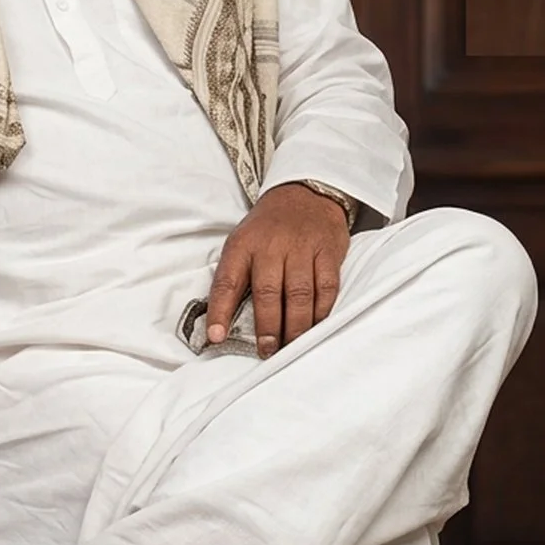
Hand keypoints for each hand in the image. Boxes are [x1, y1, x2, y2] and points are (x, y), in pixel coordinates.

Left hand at [206, 182, 350, 357]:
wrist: (305, 193)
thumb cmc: (269, 228)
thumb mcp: (242, 242)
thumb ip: (234, 277)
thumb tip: (221, 322)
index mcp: (243, 245)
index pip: (227, 282)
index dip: (220, 311)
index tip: (216, 336)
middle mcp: (271, 246)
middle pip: (268, 293)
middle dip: (267, 328)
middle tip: (267, 350)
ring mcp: (302, 248)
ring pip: (299, 295)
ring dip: (295, 326)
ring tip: (291, 345)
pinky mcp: (328, 252)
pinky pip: (326, 288)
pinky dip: (321, 311)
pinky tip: (315, 325)